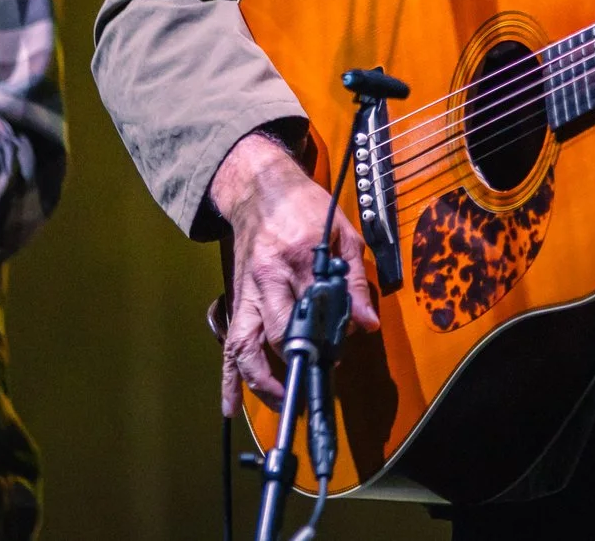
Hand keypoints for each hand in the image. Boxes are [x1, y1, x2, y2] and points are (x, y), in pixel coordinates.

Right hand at [207, 130, 378, 416]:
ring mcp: (247, 291)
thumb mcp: (343, 232)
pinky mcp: (236, 299)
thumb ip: (354, 279)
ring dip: (260, 380)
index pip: (312, 307)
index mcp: (298, 257)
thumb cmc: (305, 207)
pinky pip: (228, 343)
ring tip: (280, 404)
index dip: (325, 338)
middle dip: (294, 363)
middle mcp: (268, 277)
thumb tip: (366, 323)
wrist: (260, 189)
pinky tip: (231, 404)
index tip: (337, 357)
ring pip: (245, 344)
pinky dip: (229, 377)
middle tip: (314, 383)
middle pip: (276, 331)